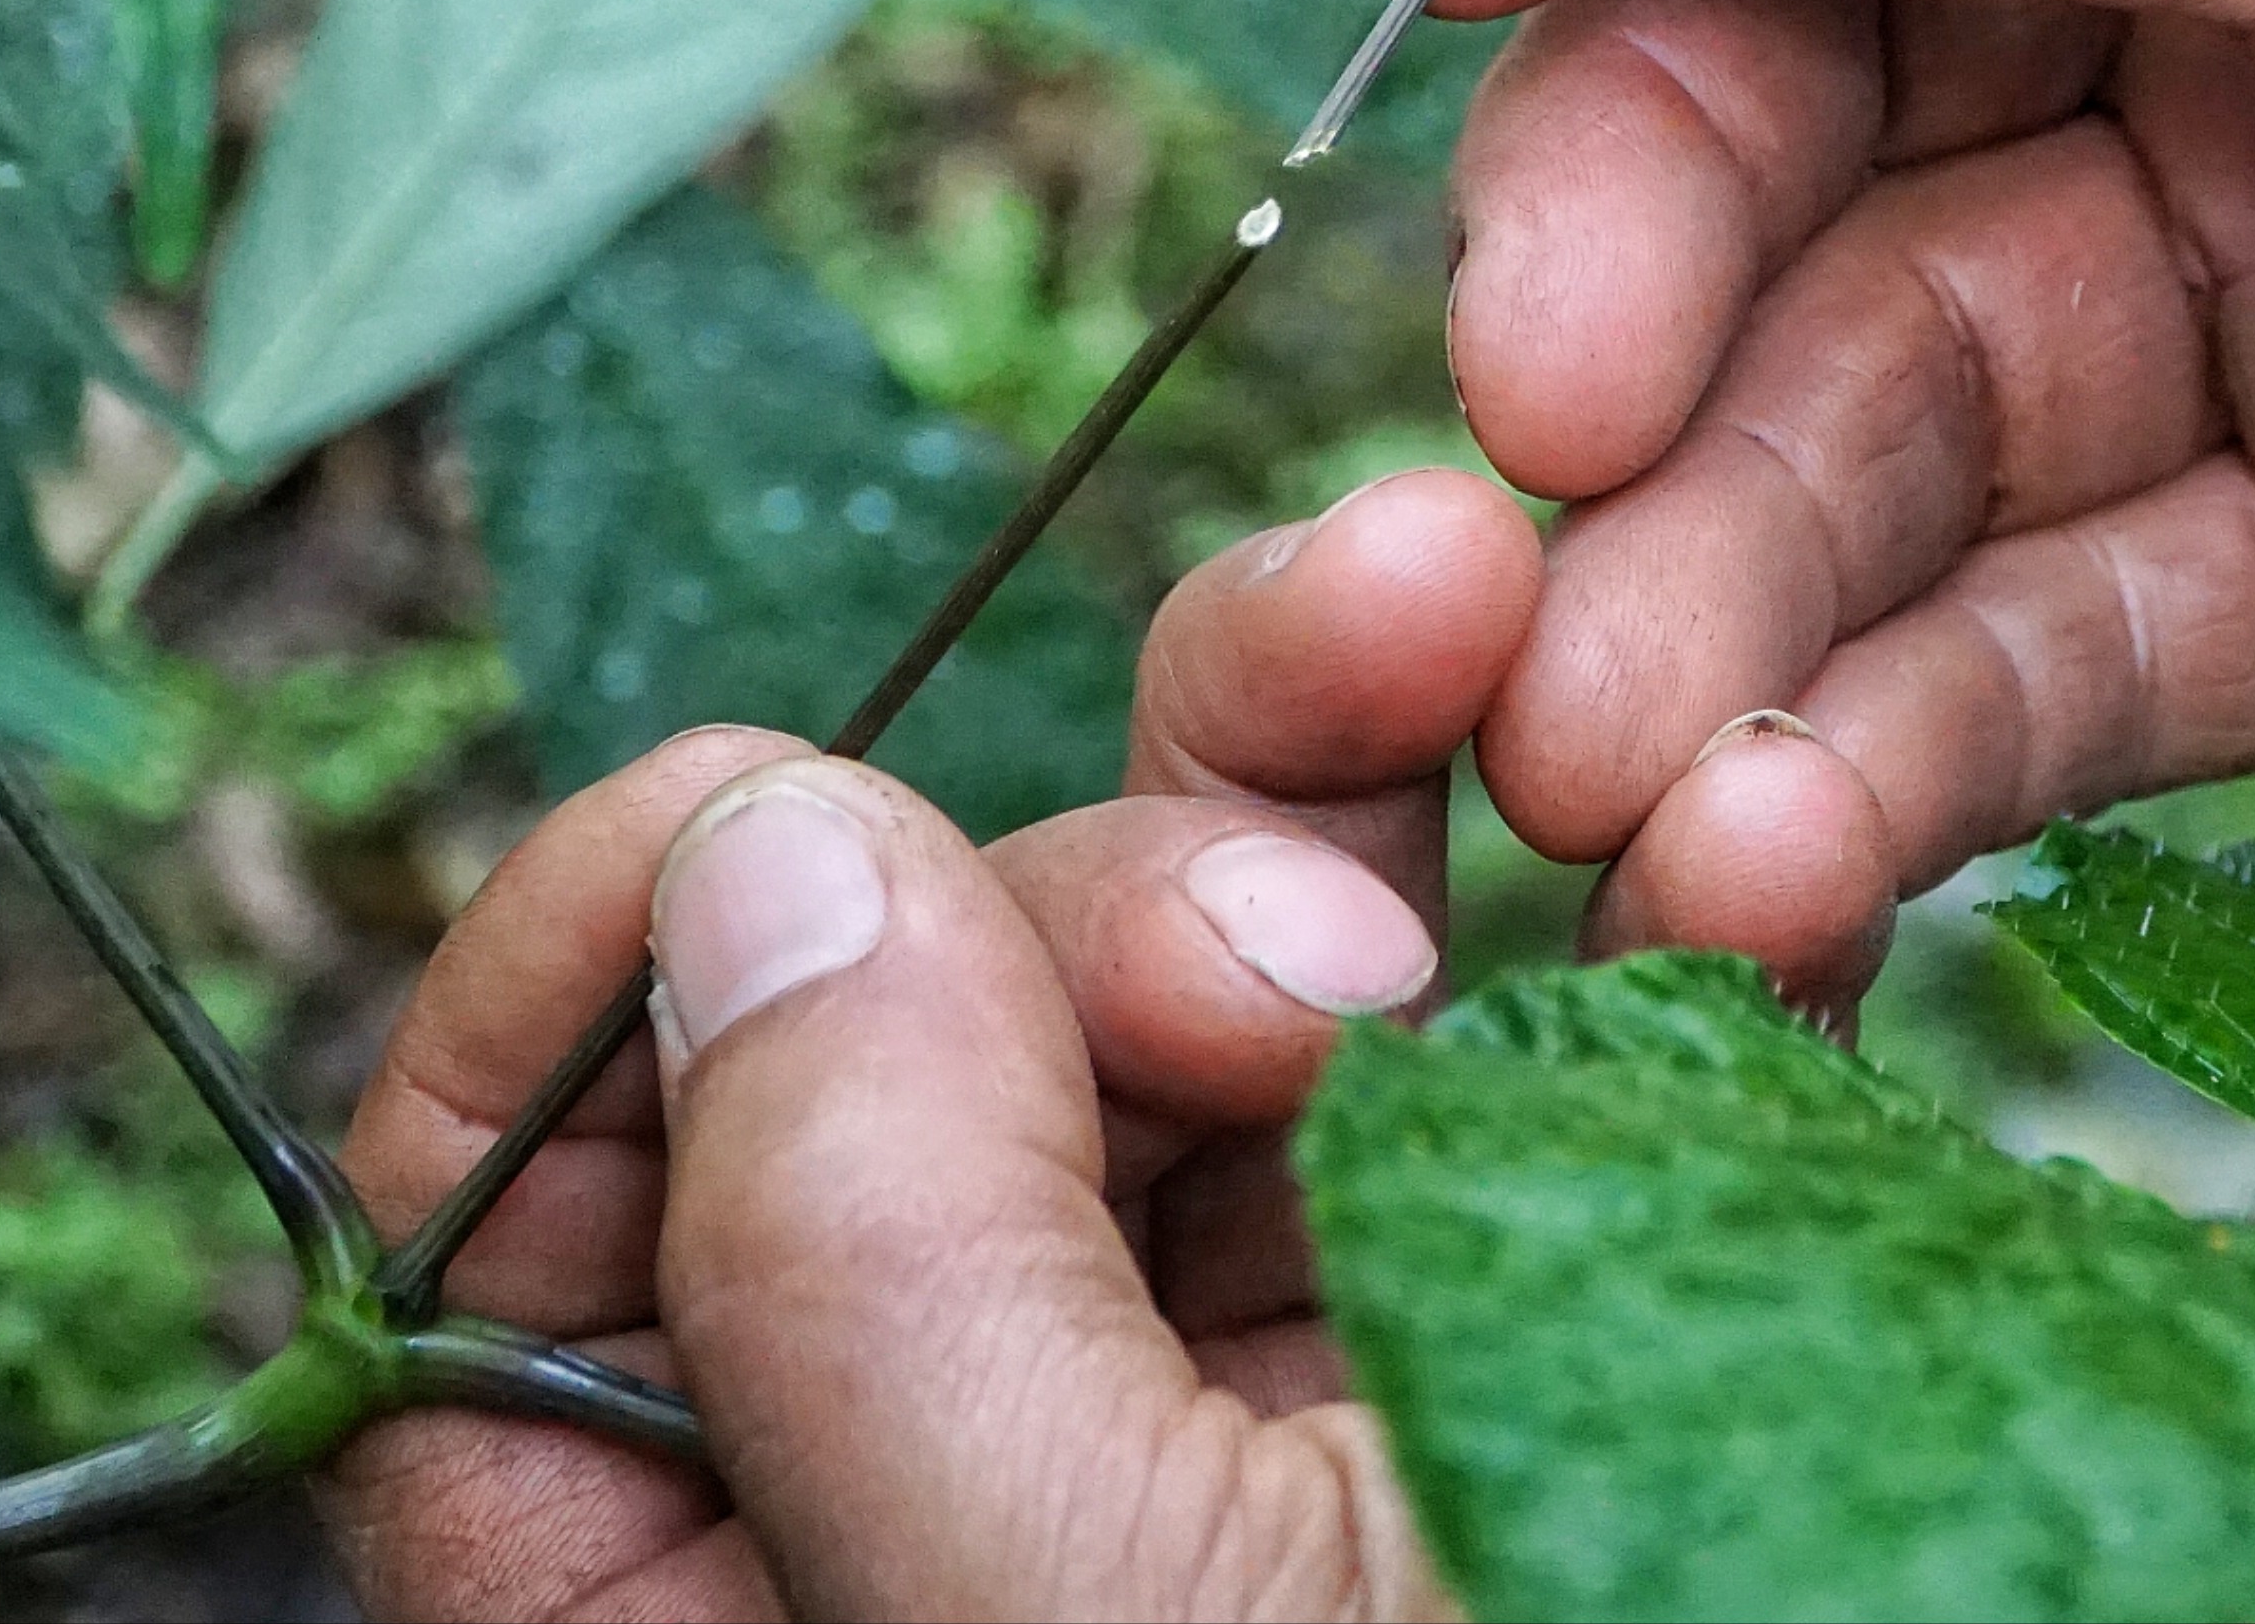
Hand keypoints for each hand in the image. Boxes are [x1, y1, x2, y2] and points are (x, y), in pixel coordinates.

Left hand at [319, 468, 1887, 1620]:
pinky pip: (1525, 1022)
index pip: (511, 1238)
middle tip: (1329, 967)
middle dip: (1104, 882)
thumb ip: (868, 1264)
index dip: (605, 978)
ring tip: (1553, 719)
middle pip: (896, 1027)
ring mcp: (1268, 1402)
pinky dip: (1638, 898)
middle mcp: (985, 1484)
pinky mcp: (1541, 1318)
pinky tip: (1743, 860)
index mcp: (755, 1607)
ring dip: (1377, 778)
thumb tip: (761, 866)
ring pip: (1219, 960)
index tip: (789, 838)